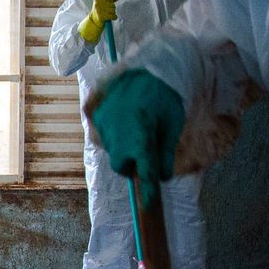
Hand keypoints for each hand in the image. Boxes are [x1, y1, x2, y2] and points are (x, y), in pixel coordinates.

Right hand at [79, 0, 118, 44]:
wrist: (93, 23)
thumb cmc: (99, 12)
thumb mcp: (103, 4)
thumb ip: (110, 0)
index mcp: (97, 0)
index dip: (111, 1)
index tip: (109, 5)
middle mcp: (97, 4)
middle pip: (112, 4)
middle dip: (112, 8)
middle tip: (108, 12)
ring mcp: (99, 11)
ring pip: (113, 10)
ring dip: (113, 13)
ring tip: (109, 15)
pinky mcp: (102, 17)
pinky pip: (113, 16)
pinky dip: (114, 17)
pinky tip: (112, 18)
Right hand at [87, 70, 184, 204]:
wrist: (147, 64)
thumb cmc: (165, 95)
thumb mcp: (173, 124)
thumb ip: (165, 153)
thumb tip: (162, 176)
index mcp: (141, 138)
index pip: (145, 173)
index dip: (148, 191)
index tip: (149, 205)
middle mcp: (118, 135)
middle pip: (121, 166)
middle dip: (131, 163)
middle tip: (144, 148)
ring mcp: (103, 124)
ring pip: (111, 149)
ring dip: (122, 145)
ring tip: (135, 124)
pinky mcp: (94, 114)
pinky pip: (101, 132)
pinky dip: (112, 130)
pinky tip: (123, 116)